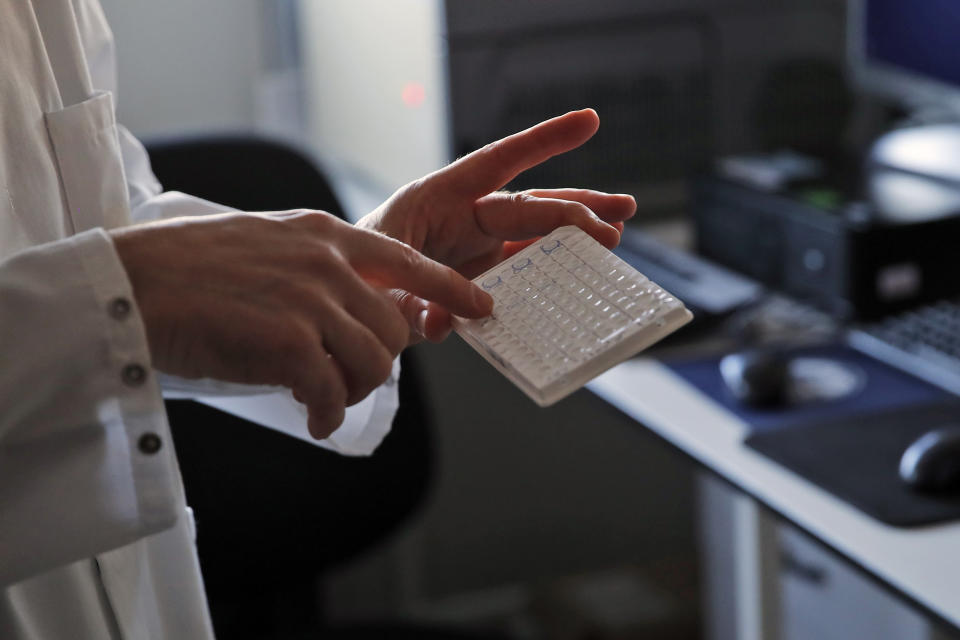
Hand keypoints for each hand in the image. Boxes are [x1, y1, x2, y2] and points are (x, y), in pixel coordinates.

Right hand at [112, 210, 491, 438]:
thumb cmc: (187, 270)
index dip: (450, 289)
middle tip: (343, 383)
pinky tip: (314, 419)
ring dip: (354, 391)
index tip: (480, 307)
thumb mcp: (266, 244)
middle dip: (376, 364)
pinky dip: (328, 415)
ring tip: (322, 399)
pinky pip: (333, 392)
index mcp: (325, 235)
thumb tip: (351, 308)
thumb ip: (316, 267)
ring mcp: (310, 300)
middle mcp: (327, 263)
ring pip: (373, 362)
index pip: (408, 261)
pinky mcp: (288, 341)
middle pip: (391, 329)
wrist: (131, 285)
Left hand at [358, 109, 635, 341]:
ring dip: (577, 232)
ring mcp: (475, 245)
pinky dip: (554, 269)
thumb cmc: (354, 276)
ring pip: (535, 232)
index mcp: (435, 199)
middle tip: (616, 223)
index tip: (588, 122)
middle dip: (574, 210)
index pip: (496, 163)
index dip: (541, 143)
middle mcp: (462, 216)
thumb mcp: (376, 287)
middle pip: (528, 205)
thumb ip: (411, 306)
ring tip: (619, 232)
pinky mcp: (481, 274)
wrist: (343, 299)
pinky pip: (524, 268)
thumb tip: (448, 322)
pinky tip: (585, 273)